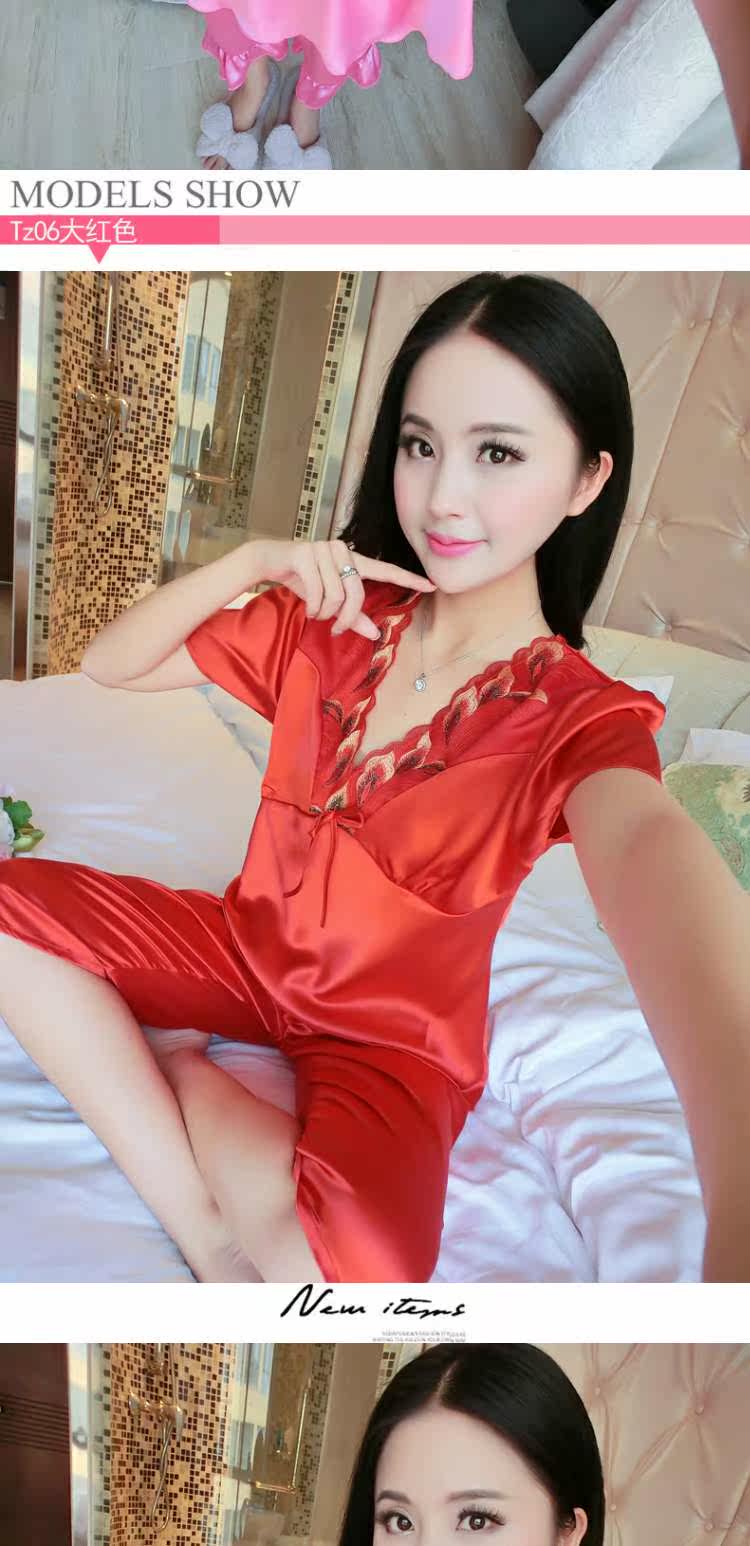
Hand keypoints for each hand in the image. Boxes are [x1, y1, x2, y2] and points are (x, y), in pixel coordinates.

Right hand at [250, 538, 433, 641]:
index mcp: (353, 560)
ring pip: (335, 596)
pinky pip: (317, 592)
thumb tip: (375, 633)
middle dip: (346, 617)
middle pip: (356, 593)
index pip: (385, 570)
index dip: (408, 579)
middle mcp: (342, 550)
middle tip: (335, 628)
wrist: (269, 560)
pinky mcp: (305, 554)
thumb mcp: (329, 599)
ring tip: (315, 612)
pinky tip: (307, 607)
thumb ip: (353, 615)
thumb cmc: (303, 579)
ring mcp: (323, 550)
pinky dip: (313, 607)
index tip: (431, 585)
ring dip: (324, 612)